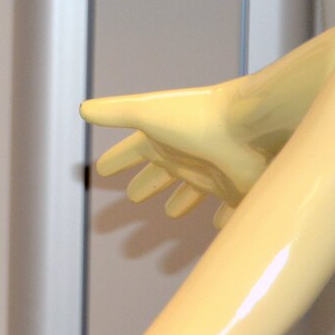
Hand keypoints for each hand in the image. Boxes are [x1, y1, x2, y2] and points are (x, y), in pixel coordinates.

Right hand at [82, 85, 270, 226]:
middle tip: (132, 197)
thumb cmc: (196, 118)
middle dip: (147, 183)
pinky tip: (219, 226)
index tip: (102, 169)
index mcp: (163, 139)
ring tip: (171, 212)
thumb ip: (115, 113)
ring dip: (182, 200)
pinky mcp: (236, 191)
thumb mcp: (147, 113)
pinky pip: (228, 211)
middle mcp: (187, 155)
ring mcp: (213, 173)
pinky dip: (223, 219)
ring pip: (193, 191)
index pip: (134, 151)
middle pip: (162, 172)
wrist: (252, 125)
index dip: (118, 160)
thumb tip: (82, 108)